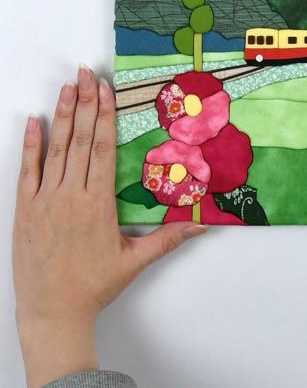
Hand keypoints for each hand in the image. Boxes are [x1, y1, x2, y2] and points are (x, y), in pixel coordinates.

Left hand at [13, 66, 206, 387]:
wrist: (52, 313)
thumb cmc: (94, 286)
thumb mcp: (135, 260)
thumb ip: (168, 238)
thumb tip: (202, 224)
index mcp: (98, 203)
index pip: (102, 148)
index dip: (104, 116)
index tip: (105, 91)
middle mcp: (71, 195)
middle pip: (80, 140)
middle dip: (84, 103)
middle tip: (86, 74)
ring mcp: (45, 201)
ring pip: (55, 149)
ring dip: (61, 116)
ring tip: (66, 87)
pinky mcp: (24, 211)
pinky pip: (27, 171)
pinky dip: (29, 145)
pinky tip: (33, 122)